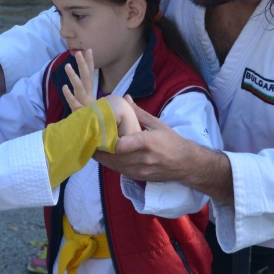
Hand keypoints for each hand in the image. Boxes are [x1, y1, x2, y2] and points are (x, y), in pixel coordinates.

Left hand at [61, 49, 95, 111]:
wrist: (96, 132)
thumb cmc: (91, 117)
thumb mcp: (90, 104)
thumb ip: (88, 93)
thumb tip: (86, 85)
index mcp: (90, 93)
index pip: (90, 75)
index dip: (89, 62)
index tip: (88, 50)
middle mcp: (89, 96)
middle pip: (87, 78)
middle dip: (83, 65)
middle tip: (78, 52)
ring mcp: (84, 104)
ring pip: (79, 88)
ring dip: (74, 77)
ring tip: (67, 66)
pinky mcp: (79, 112)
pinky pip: (74, 103)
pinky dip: (70, 95)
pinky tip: (64, 87)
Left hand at [95, 96, 233, 203]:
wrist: (186, 164)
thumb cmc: (172, 141)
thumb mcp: (157, 124)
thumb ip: (138, 112)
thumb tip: (124, 97)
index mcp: (146, 142)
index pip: (119, 145)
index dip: (106, 140)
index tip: (97, 131)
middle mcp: (141, 158)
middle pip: (112, 157)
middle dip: (98, 149)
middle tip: (87, 138)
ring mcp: (139, 170)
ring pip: (112, 165)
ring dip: (101, 157)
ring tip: (91, 146)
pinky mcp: (137, 177)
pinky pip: (118, 170)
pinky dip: (110, 163)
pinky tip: (104, 155)